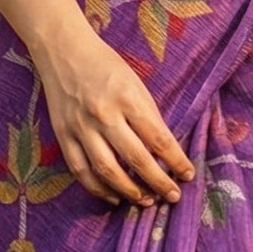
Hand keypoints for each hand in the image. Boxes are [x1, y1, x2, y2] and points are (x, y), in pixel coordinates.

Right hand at [33, 18, 193, 209]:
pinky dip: (98, 189)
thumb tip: (165, 152)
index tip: (188, 175)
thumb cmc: (106, 66)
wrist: (64, 51)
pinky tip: (114, 197)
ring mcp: (81, 127)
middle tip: (173, 196)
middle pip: (136, 159)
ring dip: (130, 191)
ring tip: (146, 200)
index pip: (159, 138)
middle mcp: (104, 115)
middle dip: (158, 182)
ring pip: (108, 171)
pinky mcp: (63, 135)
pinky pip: (81, 170)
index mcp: (127, 98)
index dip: (176, 161)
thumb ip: (148, 116)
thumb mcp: (135, 84)